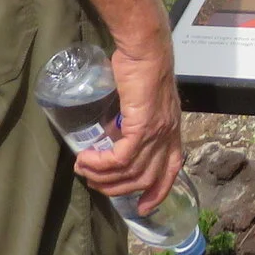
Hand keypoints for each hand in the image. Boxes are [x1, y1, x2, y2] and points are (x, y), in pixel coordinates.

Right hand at [70, 37, 182, 208]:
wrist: (145, 47)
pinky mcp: (143, 126)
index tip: (142, 207)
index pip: (171, 169)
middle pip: (146, 178)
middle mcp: (168, 134)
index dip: (157, 191)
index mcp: (171, 129)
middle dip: (118, 188)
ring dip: (103, 176)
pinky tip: (86, 159)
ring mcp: (157, 132)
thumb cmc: (140, 64)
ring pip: (131, 172)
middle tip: (93, 180)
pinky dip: (101, 164)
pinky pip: (120, 158)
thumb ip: (133, 118)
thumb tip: (113, 132)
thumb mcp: (141, 99)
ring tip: (83, 169)